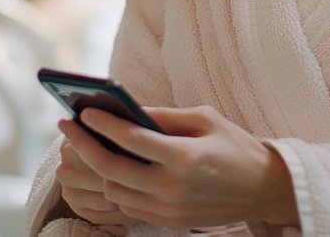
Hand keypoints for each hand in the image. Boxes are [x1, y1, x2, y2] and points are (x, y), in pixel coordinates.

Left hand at [58, 105, 298, 229]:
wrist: (261, 187)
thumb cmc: (235, 145)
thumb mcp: (206, 118)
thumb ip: (166, 116)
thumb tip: (130, 109)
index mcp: (184, 156)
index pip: (131, 139)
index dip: (104, 124)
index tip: (85, 111)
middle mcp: (172, 187)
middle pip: (112, 169)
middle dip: (85, 145)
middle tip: (68, 127)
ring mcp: (168, 209)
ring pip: (115, 191)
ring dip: (98, 168)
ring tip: (88, 146)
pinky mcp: (169, 221)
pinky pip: (128, 207)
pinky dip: (116, 187)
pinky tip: (113, 169)